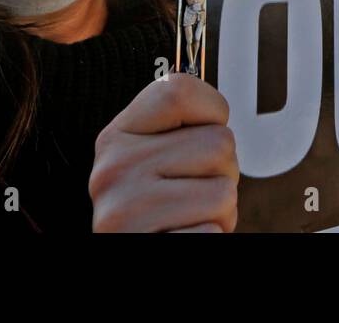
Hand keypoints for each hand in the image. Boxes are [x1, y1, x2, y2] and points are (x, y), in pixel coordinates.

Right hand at [90, 74, 238, 232]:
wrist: (135, 249)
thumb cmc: (159, 213)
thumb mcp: (154, 160)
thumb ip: (179, 131)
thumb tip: (217, 110)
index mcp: (117, 137)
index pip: (178, 90)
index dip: (212, 111)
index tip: (202, 137)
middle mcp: (114, 169)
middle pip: (220, 142)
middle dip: (222, 173)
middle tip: (194, 196)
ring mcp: (124, 210)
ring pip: (225, 191)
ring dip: (222, 212)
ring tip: (189, 219)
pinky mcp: (141, 244)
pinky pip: (213, 231)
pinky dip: (211, 236)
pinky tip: (183, 235)